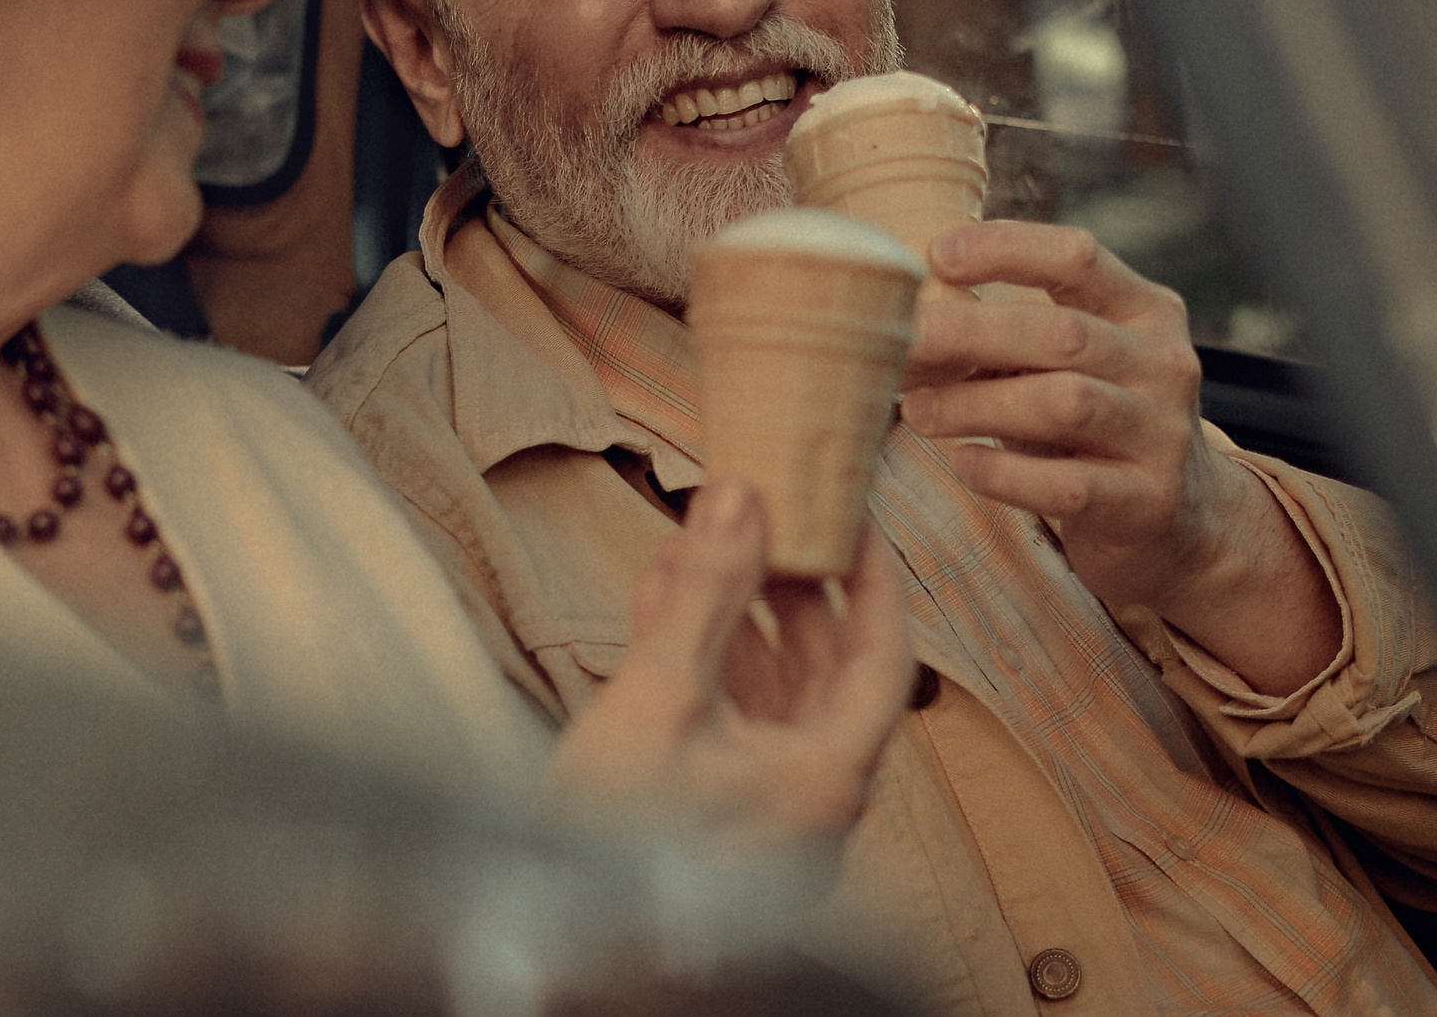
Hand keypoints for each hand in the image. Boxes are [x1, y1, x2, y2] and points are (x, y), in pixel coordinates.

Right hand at [545, 480, 914, 844]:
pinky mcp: (710, 813)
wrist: (551, 938)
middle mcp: (808, 798)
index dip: (874, 577)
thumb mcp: (661, 694)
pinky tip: (659, 603)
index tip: (852, 514)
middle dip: (788, 587)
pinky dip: (698, 659)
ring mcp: (761, 810)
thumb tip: (742, 497)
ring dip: (732, 615)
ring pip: (765, 692)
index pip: (885, 658)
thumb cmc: (617, 840)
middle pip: (822, 671)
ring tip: (694, 547)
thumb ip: (706, 592)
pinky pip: (723, 720)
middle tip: (768, 518)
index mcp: (827, 778)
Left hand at [899, 221, 1333, 690]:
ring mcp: (1163, 435)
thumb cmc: (1095, 421)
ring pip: (1064, 404)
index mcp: (1145, 309)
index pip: (1078, 258)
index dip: (1005, 249)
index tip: (935, 255)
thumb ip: (1011, 333)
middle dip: (971, 332)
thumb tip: (902, 317)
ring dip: (976, 404)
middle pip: (1062, 334)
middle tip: (900, 340)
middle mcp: (1164, 364)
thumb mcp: (1073, 362)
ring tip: (916, 411)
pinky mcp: (1147, 502)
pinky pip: (1066, 485)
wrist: (1180, 519)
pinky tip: (963, 462)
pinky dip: (1004, 472)